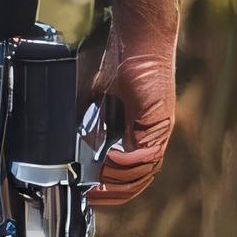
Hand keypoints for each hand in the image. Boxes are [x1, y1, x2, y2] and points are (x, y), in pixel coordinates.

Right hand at [85, 35, 176, 208]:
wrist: (137, 41)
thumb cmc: (119, 62)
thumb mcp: (94, 97)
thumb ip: (88, 121)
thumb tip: (77, 144)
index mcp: (136, 134)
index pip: (130, 174)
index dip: (112, 189)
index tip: (91, 194)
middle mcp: (151, 137)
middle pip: (138, 181)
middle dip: (114, 192)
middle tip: (93, 194)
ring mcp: (158, 133)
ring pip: (143, 174)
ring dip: (118, 179)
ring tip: (99, 176)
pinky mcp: (160, 125)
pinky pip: (146, 156)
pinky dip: (126, 163)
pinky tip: (109, 159)